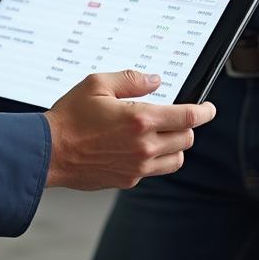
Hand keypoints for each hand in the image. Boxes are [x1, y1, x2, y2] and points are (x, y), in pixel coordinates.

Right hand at [45, 70, 215, 189]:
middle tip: (177, 115)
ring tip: (160, 132)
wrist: (50, 151)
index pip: (187, 117)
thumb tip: (155, 80)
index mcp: (140, 120)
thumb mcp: (97, 83)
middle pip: (186, 139)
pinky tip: (139, 146)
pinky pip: (155, 170)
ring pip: (176, 159)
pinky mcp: (128, 180)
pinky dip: (156, 158)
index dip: (204, 111)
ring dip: (175, 144)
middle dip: (187, 125)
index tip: (209, 108)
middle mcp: (144, 146)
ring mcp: (137, 167)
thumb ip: (131, 79)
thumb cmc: (70, 116)